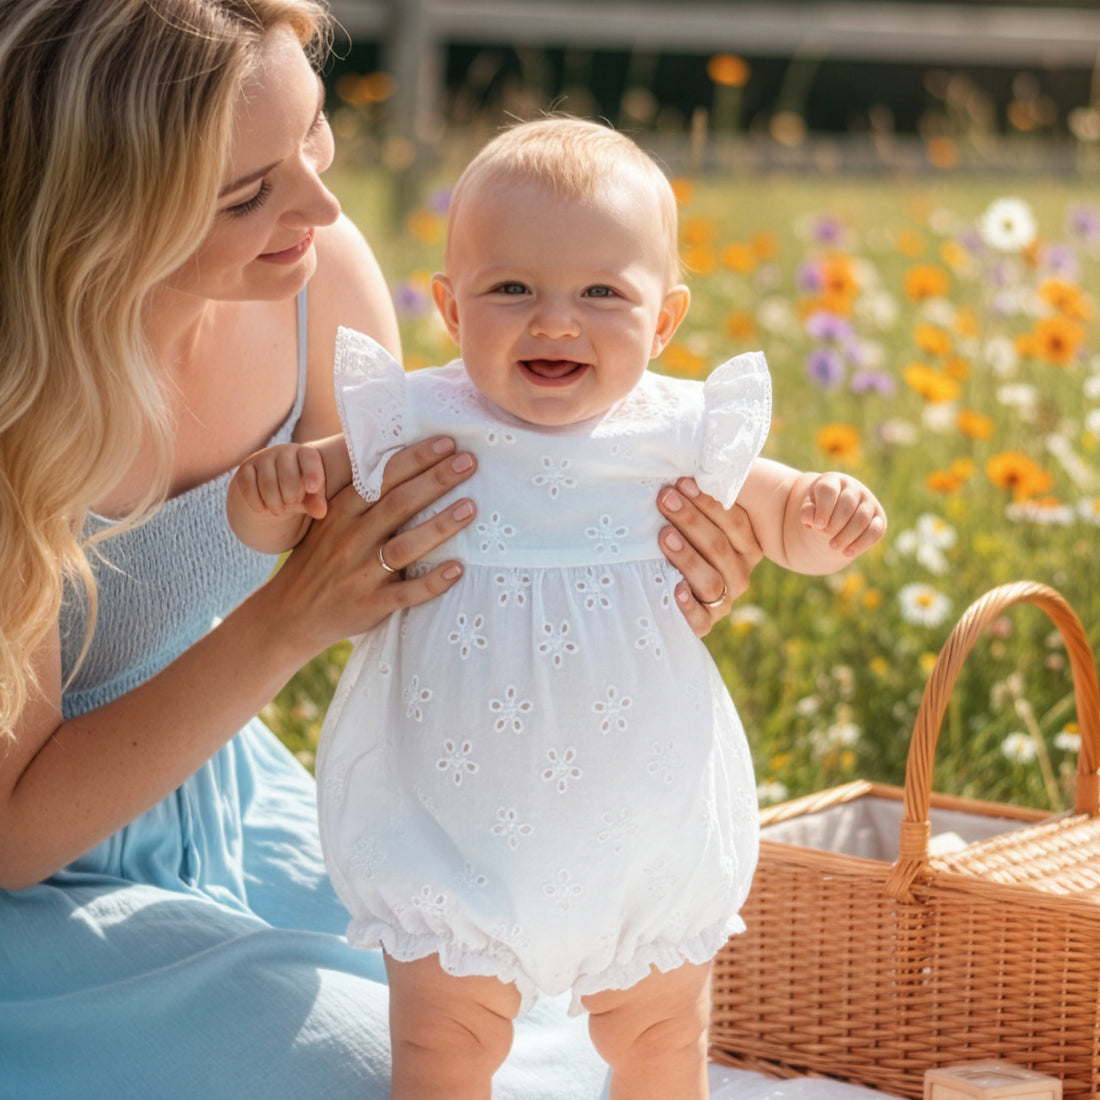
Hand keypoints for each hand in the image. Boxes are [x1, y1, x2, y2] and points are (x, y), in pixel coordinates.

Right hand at [232, 443, 328, 520]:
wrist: (272, 485)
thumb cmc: (298, 489)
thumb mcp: (310, 496)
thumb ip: (317, 502)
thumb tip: (320, 512)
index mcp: (304, 453)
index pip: (310, 459)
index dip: (312, 473)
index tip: (313, 488)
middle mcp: (283, 451)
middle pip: (288, 477)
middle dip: (291, 498)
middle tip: (291, 504)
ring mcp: (262, 457)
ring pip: (268, 485)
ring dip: (275, 504)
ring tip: (279, 510)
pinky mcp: (245, 468)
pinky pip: (248, 487)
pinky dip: (257, 503)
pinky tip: (263, 509)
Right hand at [263, 437, 477, 653]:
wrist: (291, 613)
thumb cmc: (320, 559)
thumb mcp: (329, 521)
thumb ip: (360, 497)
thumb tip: (405, 463)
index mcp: (341, 512)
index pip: (382, 478)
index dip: (415, 458)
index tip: (447, 442)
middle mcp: (351, 539)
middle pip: (399, 504)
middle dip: (436, 480)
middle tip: (469, 462)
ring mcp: (361, 573)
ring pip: (405, 546)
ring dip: (440, 526)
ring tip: (470, 507)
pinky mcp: (371, 604)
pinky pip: (407, 593)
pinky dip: (433, 582)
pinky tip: (457, 568)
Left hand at [657, 478, 762, 636]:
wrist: (667, 587)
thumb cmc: (684, 537)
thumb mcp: (697, 516)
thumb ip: (703, 495)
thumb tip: (696, 461)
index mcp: (748, 545)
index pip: (736, 523)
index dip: (710, 502)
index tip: (681, 483)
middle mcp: (740, 573)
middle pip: (720, 547)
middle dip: (691, 521)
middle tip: (665, 499)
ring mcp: (724, 600)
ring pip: (712, 580)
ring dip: (687, 557)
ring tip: (663, 536)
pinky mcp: (704, 623)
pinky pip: (700, 619)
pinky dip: (688, 606)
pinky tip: (674, 589)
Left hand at [800, 472, 885, 557]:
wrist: (832, 514)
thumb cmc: (817, 509)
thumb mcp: (809, 508)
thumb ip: (807, 512)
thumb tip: (812, 520)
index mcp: (834, 481)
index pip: (829, 490)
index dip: (823, 509)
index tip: (816, 526)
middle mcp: (854, 488)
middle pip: (846, 506)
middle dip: (834, 525)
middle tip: (824, 538)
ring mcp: (869, 502)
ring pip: (861, 519)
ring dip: (846, 536)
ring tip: (833, 547)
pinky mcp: (879, 518)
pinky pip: (875, 531)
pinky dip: (861, 543)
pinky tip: (847, 553)